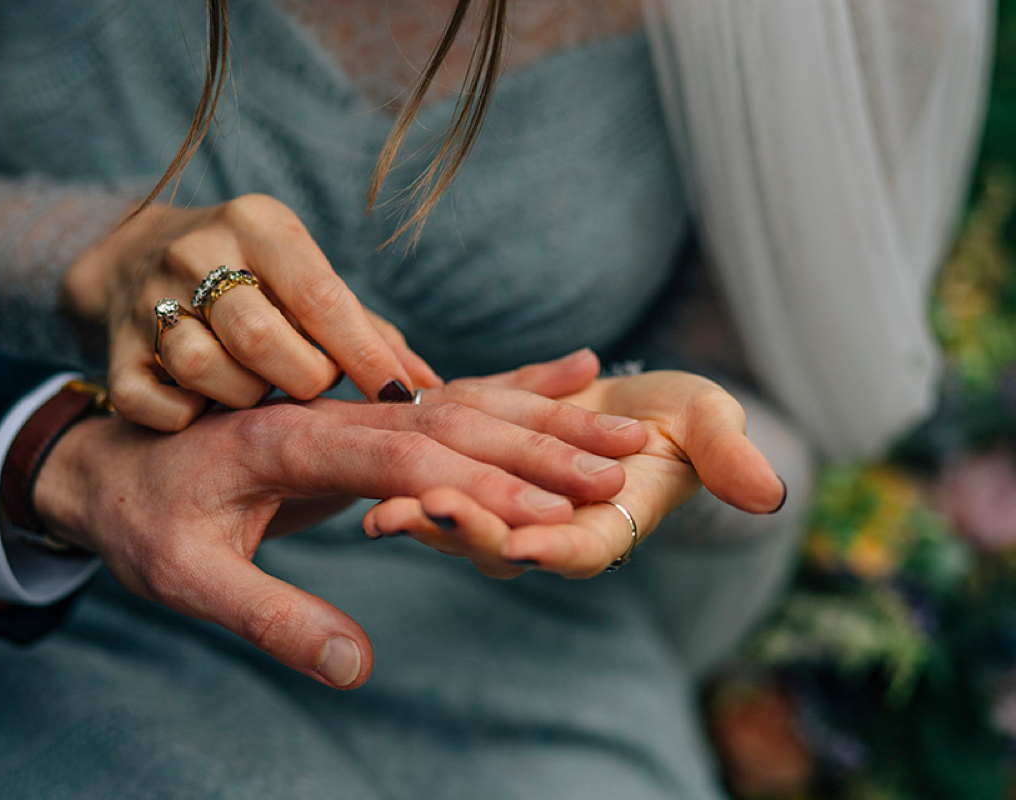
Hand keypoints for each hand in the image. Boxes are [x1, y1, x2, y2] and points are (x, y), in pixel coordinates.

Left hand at [33, 355, 645, 688]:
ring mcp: (348, 404)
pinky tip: (572, 377)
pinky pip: (447, 396)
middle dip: (542, 446)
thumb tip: (356, 665)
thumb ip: (271, 617)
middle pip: (453, 420)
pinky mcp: (359, 413)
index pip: (405, 459)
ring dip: (545, 418)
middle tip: (628, 467)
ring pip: (463, 402)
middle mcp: (329, 409)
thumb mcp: (186, 579)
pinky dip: (514, 388)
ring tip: (625, 428)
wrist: (108, 462)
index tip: (561, 514)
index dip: (485, 487)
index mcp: (289, 441)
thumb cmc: (143, 521)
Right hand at [64, 194, 440, 430]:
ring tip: (257, 393)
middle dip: (302, 380)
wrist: (134, 257)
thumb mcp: (307, 280)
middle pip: (260, 337)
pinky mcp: (113, 348)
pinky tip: (203, 410)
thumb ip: (368, 332)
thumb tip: (430, 386)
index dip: (363, 354)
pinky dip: (185, 419)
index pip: (320, 295)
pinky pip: (153, 403)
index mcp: (259, 225)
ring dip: (245, 400)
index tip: (399, 396)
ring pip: (206, 370)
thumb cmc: (255, 282)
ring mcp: (147, 297)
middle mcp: (197, 252)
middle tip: (312, 389)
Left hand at [364, 369, 786, 578]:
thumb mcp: (710, 425)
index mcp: (603, 527)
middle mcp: (546, 529)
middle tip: (426, 514)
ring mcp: (504, 507)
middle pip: (501, 544)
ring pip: (458, 520)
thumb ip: (729, 458)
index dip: (555, 549)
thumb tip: (772, 493)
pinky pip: (436, 478)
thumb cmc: (678, 419)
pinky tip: (373, 463)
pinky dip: (409, 474)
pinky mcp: (471, 472)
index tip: (528, 545)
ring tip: (384, 506)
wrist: (625, 403)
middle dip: (466, 531)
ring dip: (422, 515)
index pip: (579, 550)